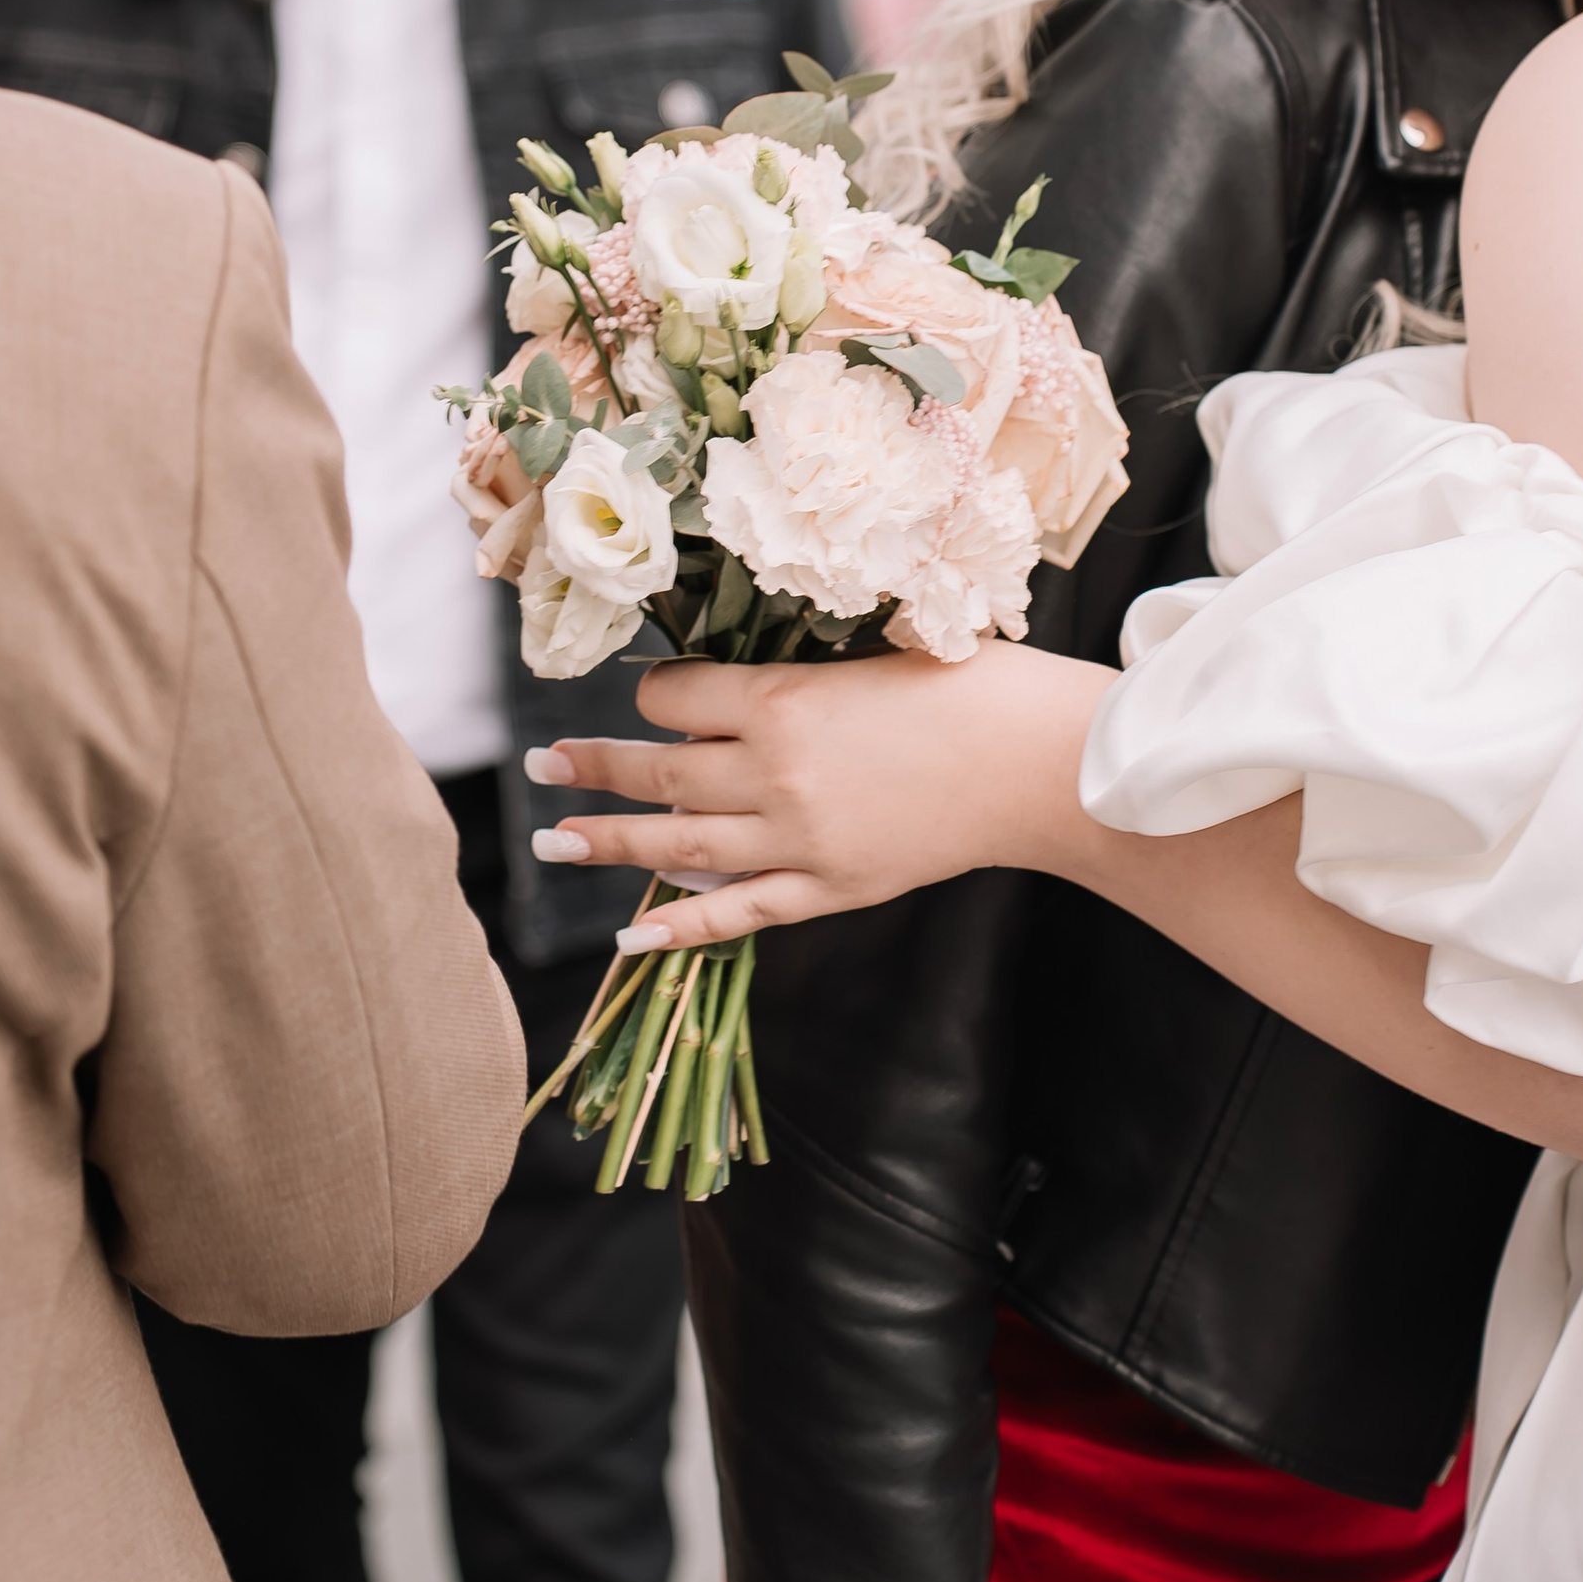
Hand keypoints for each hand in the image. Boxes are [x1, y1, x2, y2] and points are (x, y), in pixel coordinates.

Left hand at [525, 644, 1107, 953]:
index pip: (677, 697)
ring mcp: (798, 839)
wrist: (1039, 763)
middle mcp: (773, 773)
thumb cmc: (972, 685)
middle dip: (594, 767)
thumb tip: (737, 682)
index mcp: (782, 699)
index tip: (657, 695)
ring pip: (679, 844)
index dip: (657, 693)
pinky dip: (681, 924)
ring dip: (611, 842)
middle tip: (542, 765)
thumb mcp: (876, 649)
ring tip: (556, 842)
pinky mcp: (830, 887)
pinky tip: (632, 932)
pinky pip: (739, 912)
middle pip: (660, 771)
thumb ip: (800, 670)